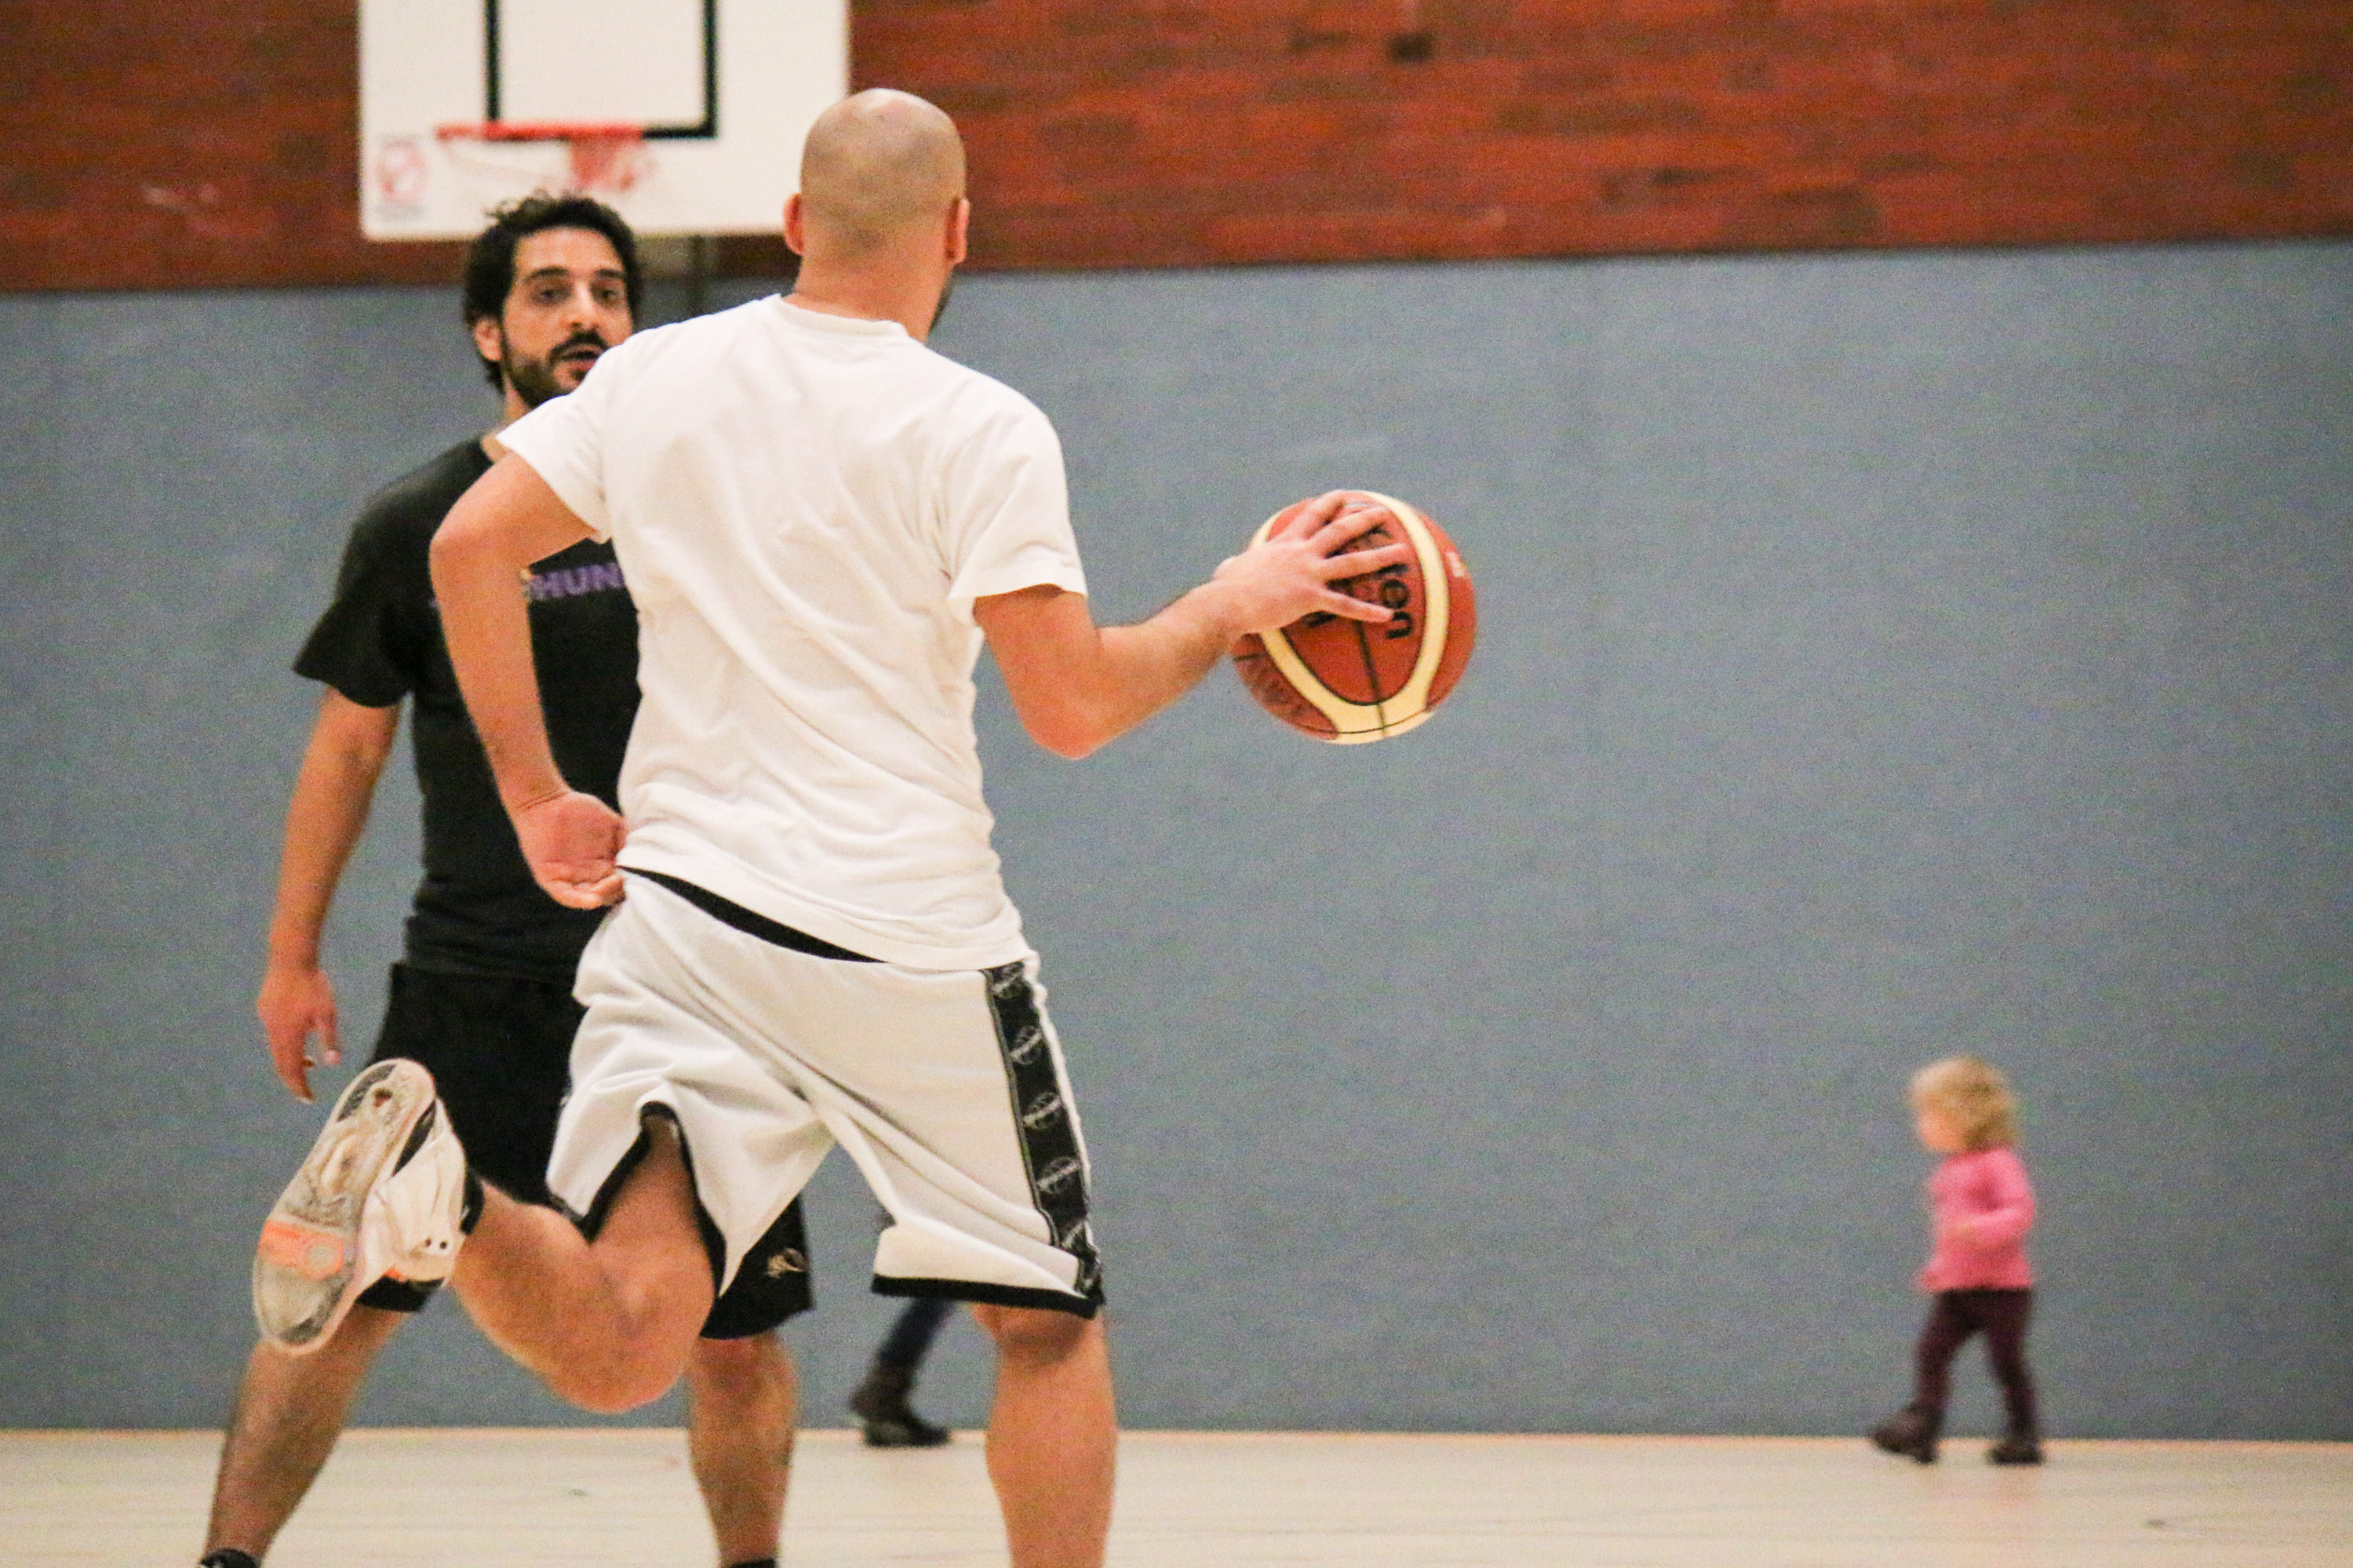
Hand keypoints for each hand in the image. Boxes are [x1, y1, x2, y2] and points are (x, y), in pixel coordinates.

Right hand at [257, 957, 337, 1102]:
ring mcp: (266, 1021)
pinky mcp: (264, 1010)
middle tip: (304, 1092)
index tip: (307, 1099)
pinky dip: (284, 1045)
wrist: (290, 959)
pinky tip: (296, 1038)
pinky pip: (273, 1035)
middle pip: (280, 1064)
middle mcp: (273, 1032)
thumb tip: (332, 1063)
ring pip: (275, 1049)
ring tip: (307, 1065)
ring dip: (290, 1061)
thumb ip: (329, 1038)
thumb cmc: (313, 986)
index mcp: (289, 1036)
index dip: (299, 1086)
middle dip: (293, 1079)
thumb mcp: (327, 1013)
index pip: (292, 1070)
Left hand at [510, 788, 627, 908]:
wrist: (546, 801)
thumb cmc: (579, 809)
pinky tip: (591, 899)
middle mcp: (589, 875)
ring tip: (607, 888)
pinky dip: (578, 900)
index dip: (630, 880)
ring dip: (601, 895)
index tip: (635, 872)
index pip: (622, 881)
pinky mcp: (550, 878)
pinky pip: (565, 894)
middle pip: (608, 893)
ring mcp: (570, 877)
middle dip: (616, 890)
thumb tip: (643, 854)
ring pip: (588, 897)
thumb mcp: (611, 822)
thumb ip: (627, 838)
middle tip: (620, 879)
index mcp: (605, 864)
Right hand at [1209, 491, 1416, 636]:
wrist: (1228, 602)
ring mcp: (1308, 574)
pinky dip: (1367, 611)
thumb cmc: (1226, 589)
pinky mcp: (1310, 597)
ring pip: (1352, 562)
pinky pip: (1345, 605)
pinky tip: (1387, 615)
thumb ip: (1235, 565)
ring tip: (1403, 552)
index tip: (1344, 494)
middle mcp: (1301, 553)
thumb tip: (1227, 567)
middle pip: (1338, 531)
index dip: (1329, 503)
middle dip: (1363, 520)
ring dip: (1379, 557)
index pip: (1311, 516)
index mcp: (1284, 545)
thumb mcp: (1230, 570)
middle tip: (1384, 513)